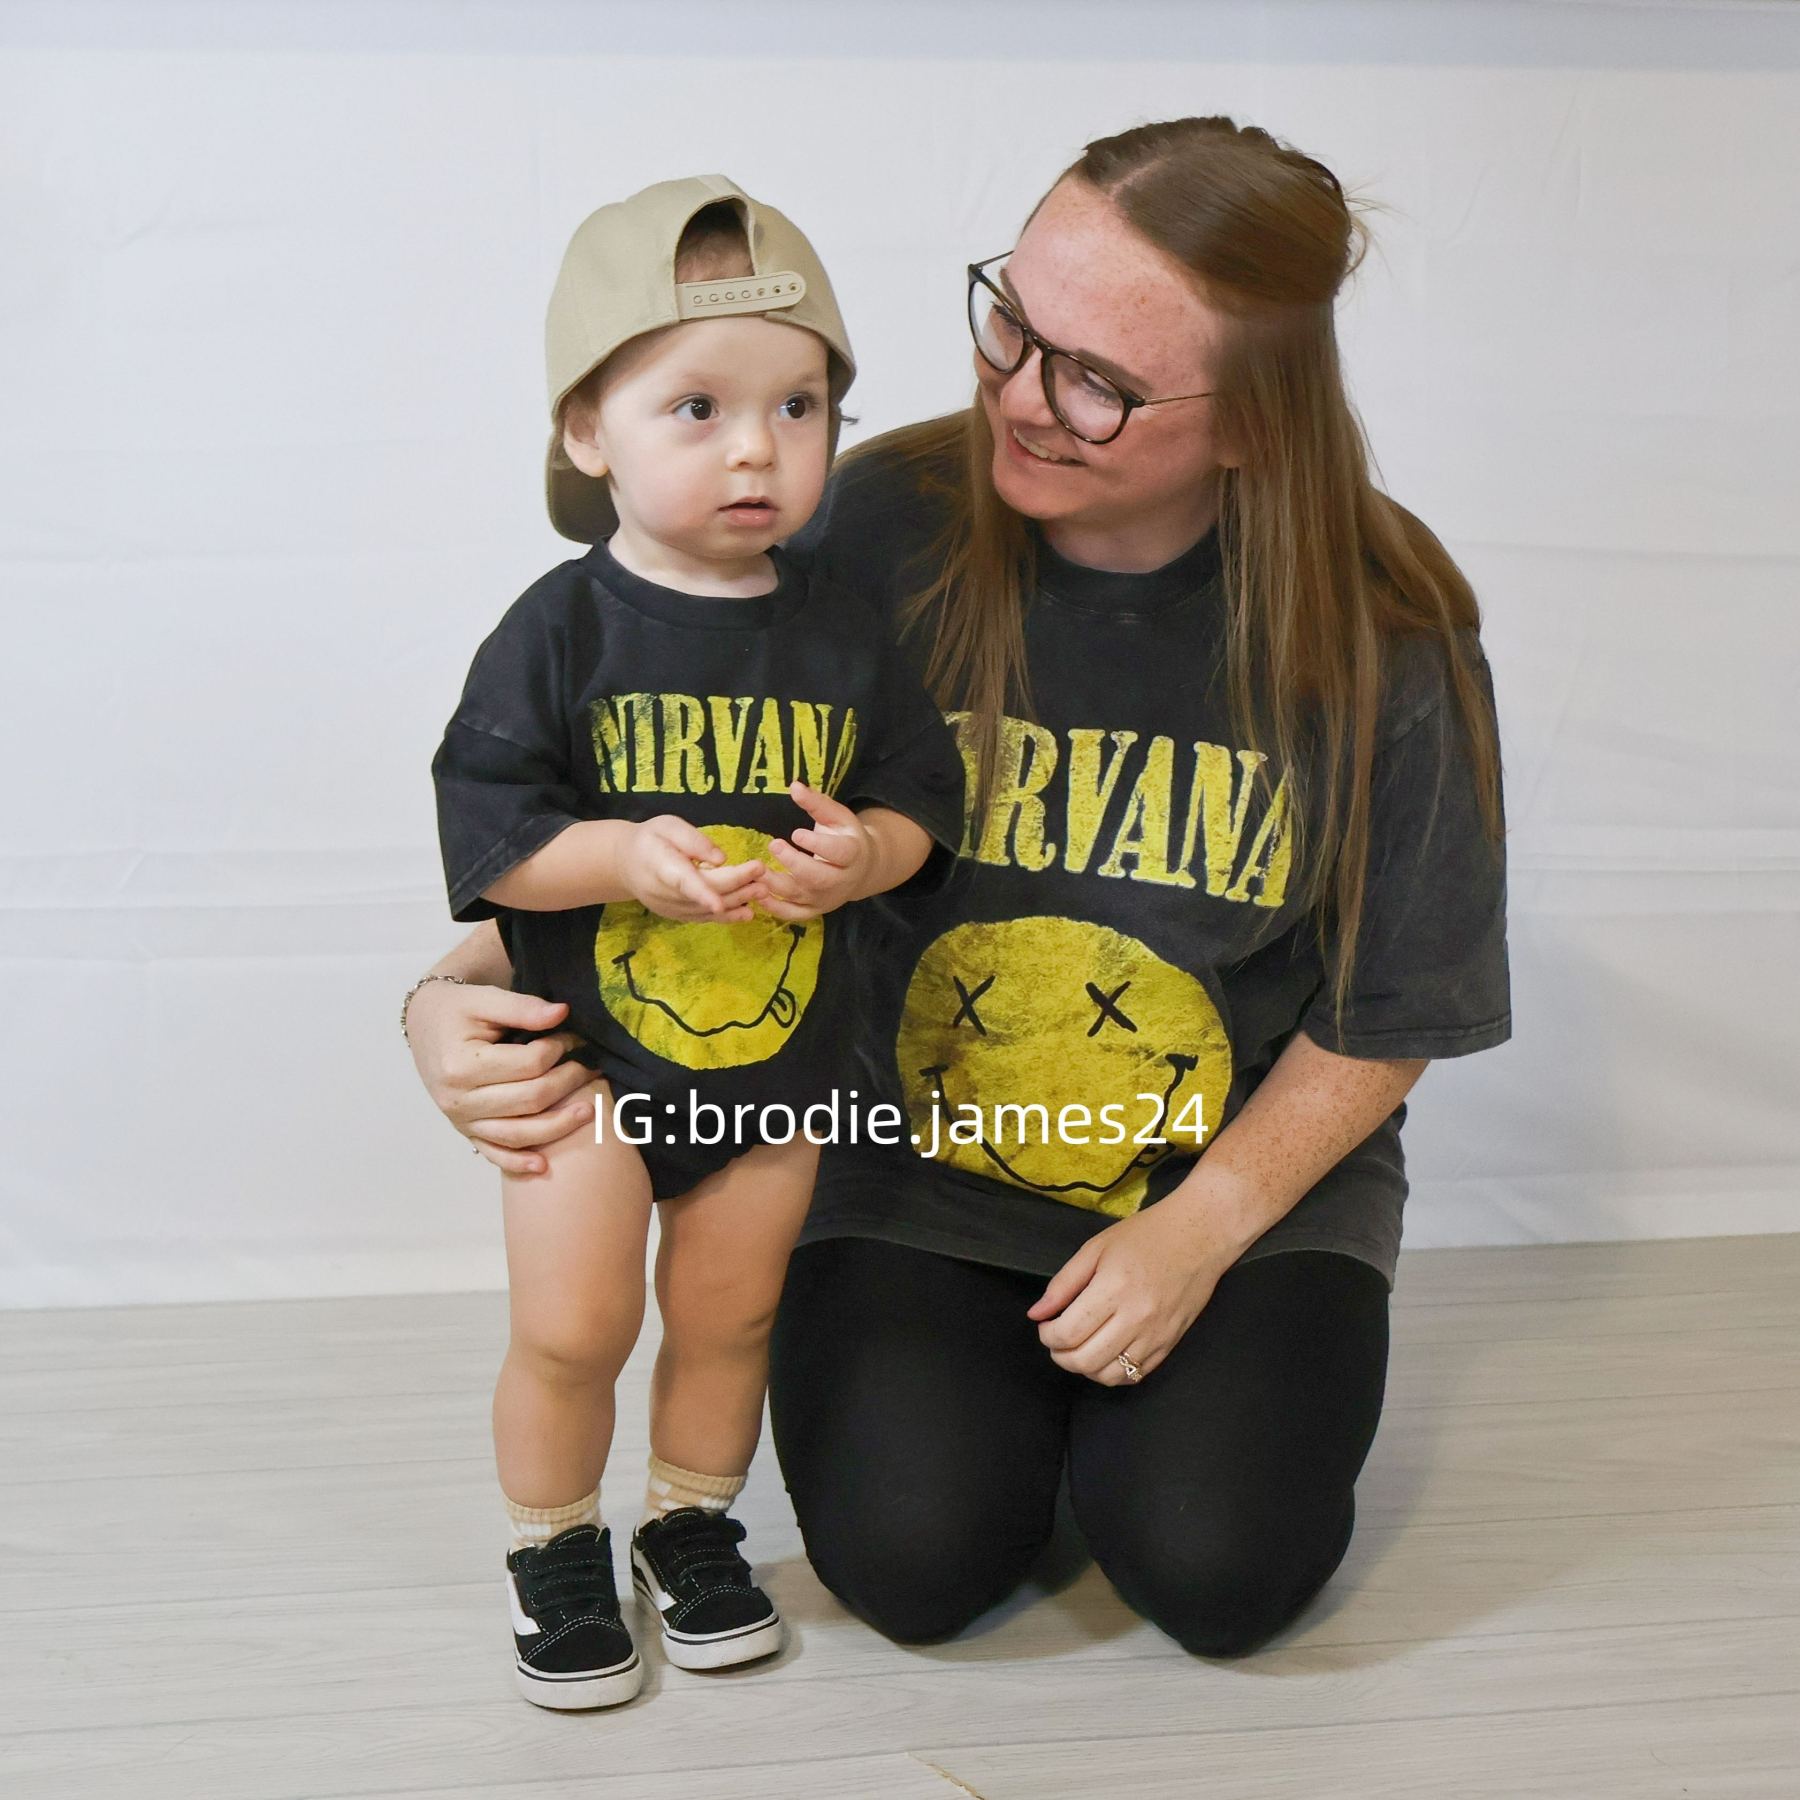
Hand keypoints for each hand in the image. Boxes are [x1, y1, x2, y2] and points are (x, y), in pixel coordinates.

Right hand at [405, 982, 595, 1175]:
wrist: (425, 1026)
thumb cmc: (457, 1010)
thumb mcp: (484, 999)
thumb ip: (523, 1007)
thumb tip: (563, 1013)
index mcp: (461, 1064)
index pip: (528, 1064)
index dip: (560, 1050)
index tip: (575, 1037)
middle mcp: (459, 1099)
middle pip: (529, 1099)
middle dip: (568, 1083)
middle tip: (591, 1066)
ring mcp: (461, 1120)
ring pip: (518, 1133)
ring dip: (558, 1125)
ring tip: (590, 1111)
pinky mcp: (465, 1131)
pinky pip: (494, 1152)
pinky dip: (518, 1162)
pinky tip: (543, 1165)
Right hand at [619, 815, 766, 921]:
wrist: (626, 864)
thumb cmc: (650, 839)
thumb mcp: (667, 826)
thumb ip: (692, 840)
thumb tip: (722, 859)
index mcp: (661, 867)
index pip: (683, 882)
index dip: (702, 893)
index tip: (719, 903)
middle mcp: (665, 894)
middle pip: (705, 893)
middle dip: (736, 885)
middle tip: (763, 873)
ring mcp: (671, 909)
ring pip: (708, 910)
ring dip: (737, 901)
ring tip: (763, 890)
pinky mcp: (678, 916)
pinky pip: (705, 919)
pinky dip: (727, 916)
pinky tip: (747, 912)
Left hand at [754, 781, 875, 921]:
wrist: (861, 869)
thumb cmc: (845, 837)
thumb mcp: (838, 817)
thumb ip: (816, 803)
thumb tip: (794, 786)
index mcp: (852, 854)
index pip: (839, 852)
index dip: (818, 844)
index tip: (796, 833)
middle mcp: (840, 880)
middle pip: (818, 878)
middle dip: (795, 864)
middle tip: (774, 844)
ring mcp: (825, 898)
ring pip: (801, 897)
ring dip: (776, 886)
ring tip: (756, 870)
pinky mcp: (813, 910)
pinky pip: (793, 915)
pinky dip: (774, 909)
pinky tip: (757, 894)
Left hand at [1025, 1199, 1240, 1384]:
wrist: (1200, 1237)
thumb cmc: (1146, 1236)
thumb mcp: (1096, 1247)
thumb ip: (1063, 1283)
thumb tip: (1037, 1314)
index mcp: (1114, 1288)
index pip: (1068, 1333)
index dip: (1047, 1335)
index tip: (1045, 1325)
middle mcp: (1136, 1317)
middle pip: (1085, 1360)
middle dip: (1060, 1356)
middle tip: (1056, 1340)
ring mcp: (1156, 1335)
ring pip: (1109, 1375)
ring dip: (1084, 1368)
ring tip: (1078, 1349)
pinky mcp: (1170, 1345)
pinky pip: (1135, 1376)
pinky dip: (1112, 1372)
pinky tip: (1104, 1354)